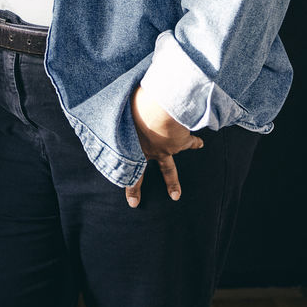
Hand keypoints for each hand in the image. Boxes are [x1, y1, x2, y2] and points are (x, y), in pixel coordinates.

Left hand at [124, 84, 202, 208]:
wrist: (162, 111)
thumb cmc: (137, 108)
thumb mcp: (122, 110)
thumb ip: (118, 113)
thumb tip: (106, 103)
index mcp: (135, 147)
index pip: (131, 172)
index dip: (131, 189)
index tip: (133, 204)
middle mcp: (151, 151)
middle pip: (146, 174)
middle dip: (145, 187)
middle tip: (144, 201)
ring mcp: (167, 149)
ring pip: (170, 169)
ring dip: (173, 181)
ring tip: (176, 194)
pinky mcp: (181, 142)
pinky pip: (190, 143)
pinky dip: (195, 142)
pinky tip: (199, 144)